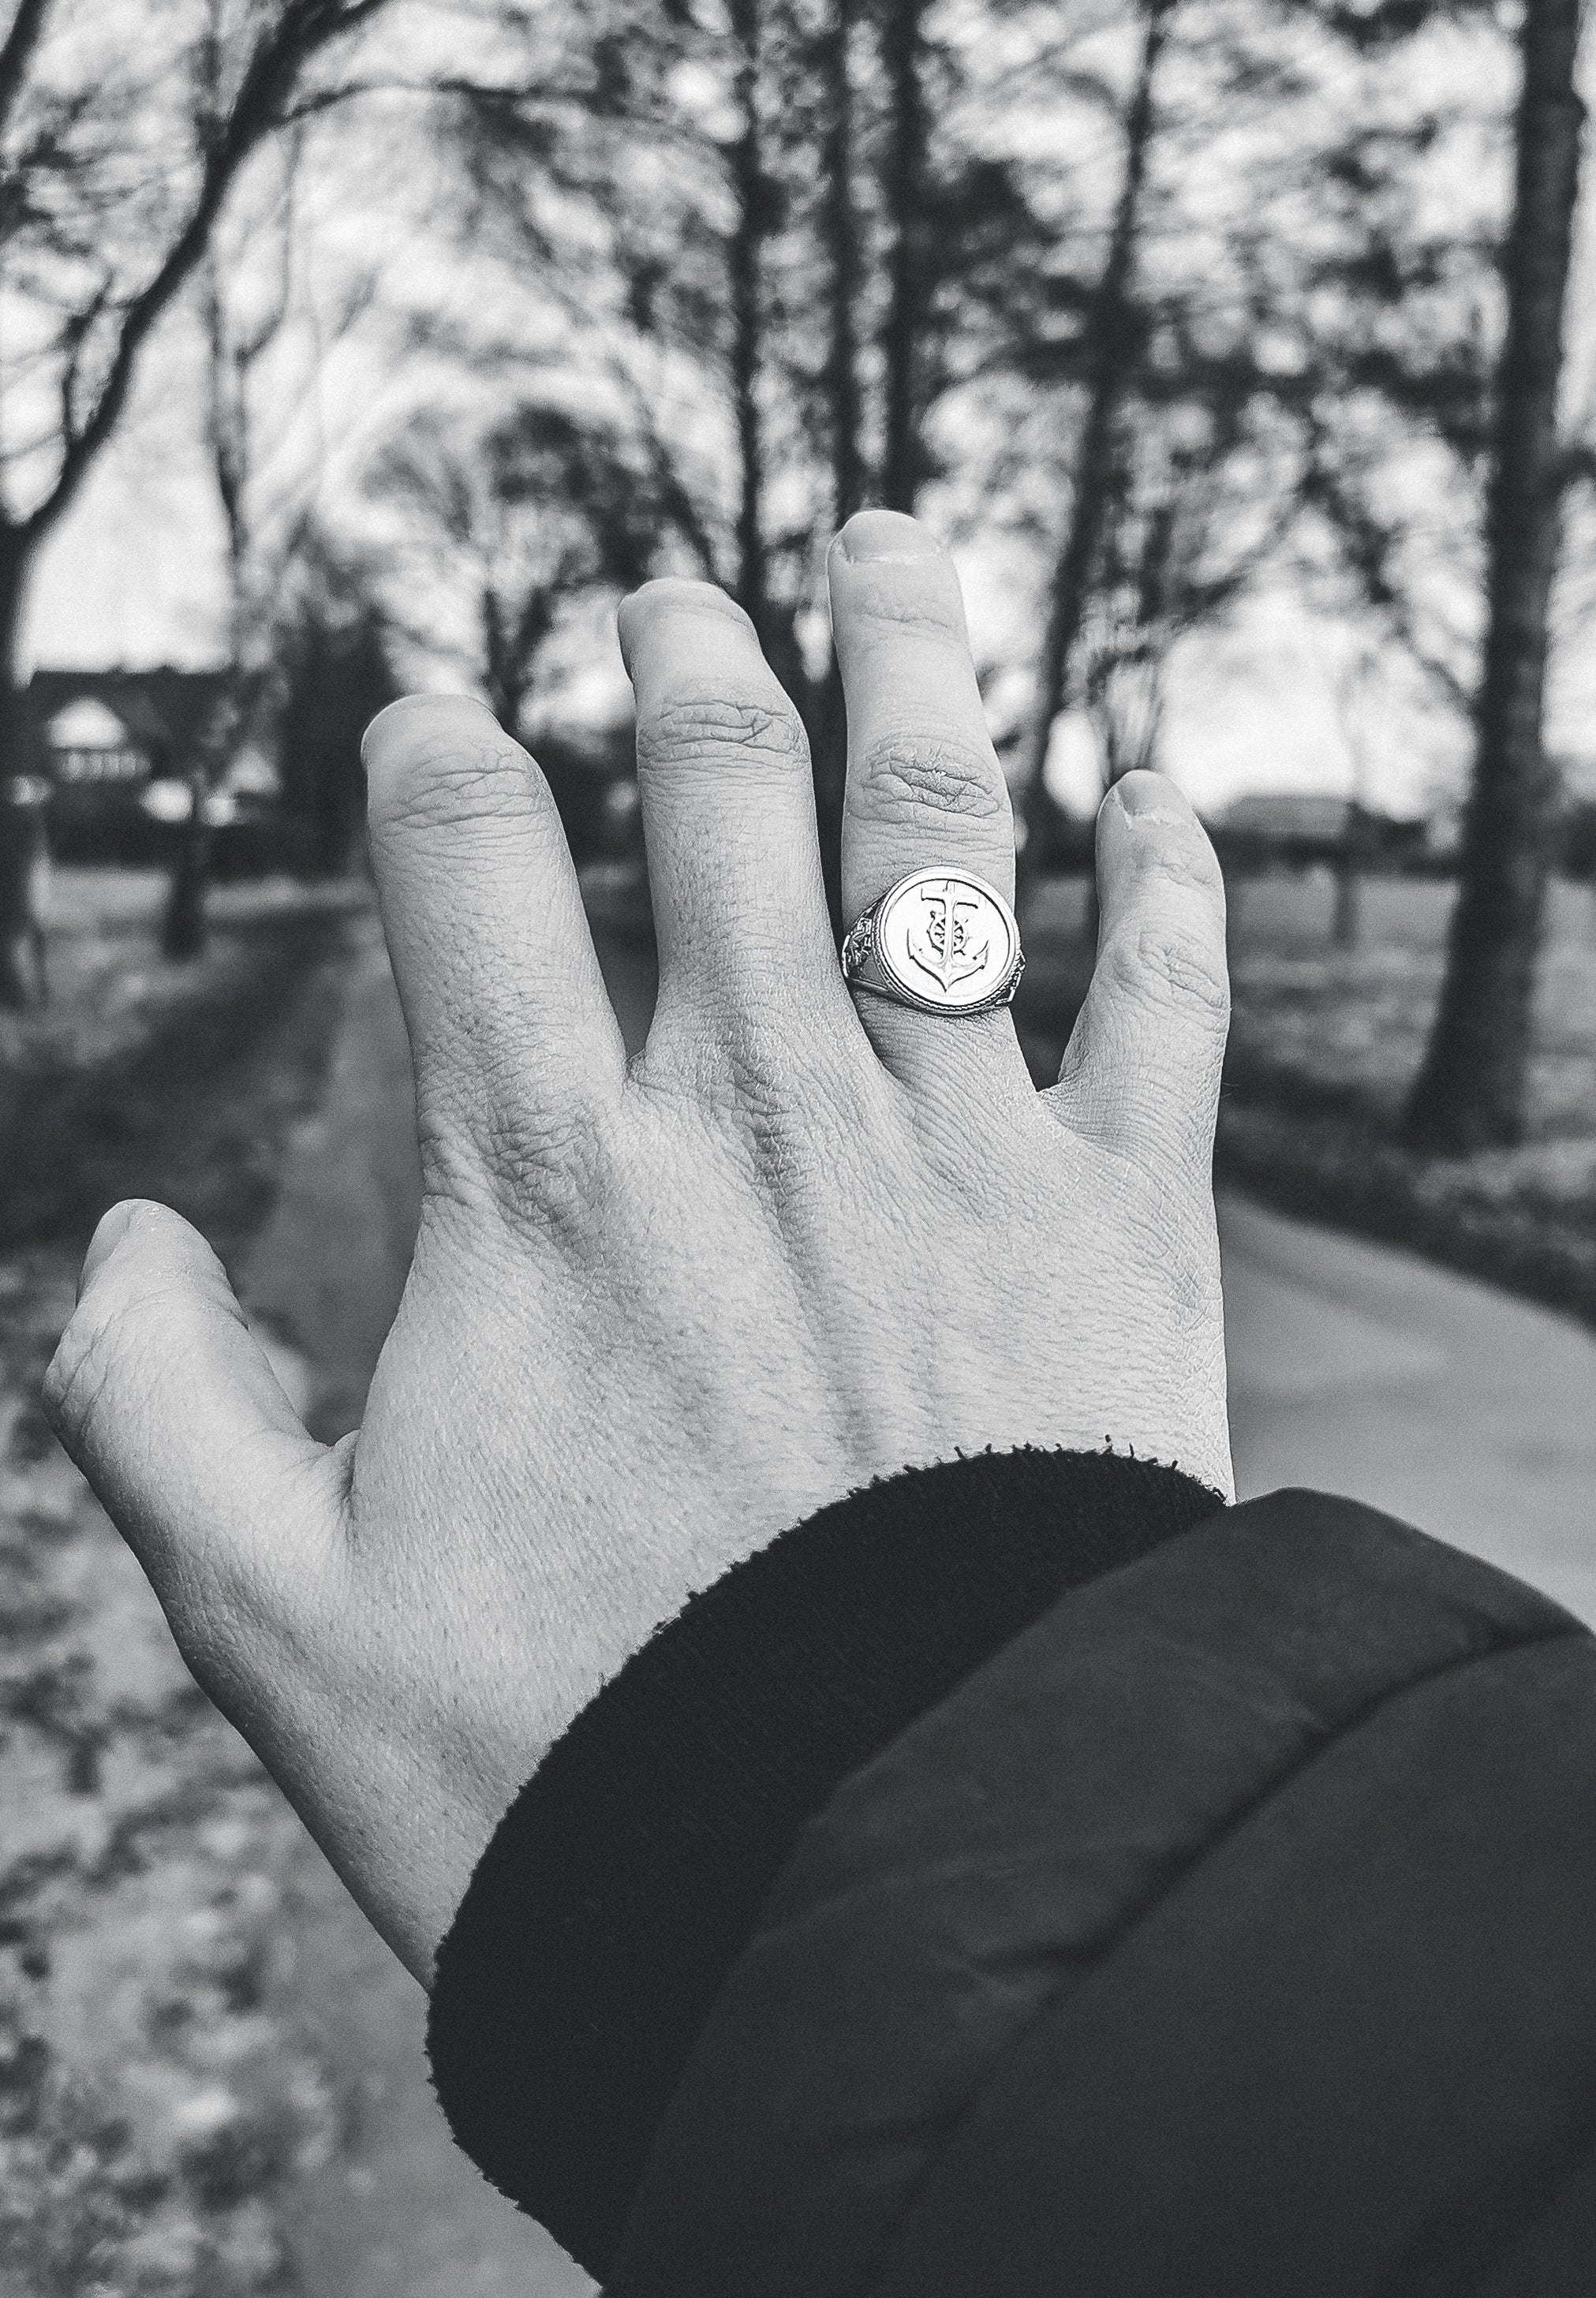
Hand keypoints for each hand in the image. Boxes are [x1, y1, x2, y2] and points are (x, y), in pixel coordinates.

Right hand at [44, 510, 1231, 1985]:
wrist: (881, 1882)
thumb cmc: (577, 1764)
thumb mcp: (275, 1621)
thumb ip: (155, 1413)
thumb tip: (116, 1244)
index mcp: (547, 1181)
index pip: (464, 856)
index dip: (434, 747)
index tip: (429, 707)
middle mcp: (757, 1117)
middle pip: (719, 790)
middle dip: (686, 666)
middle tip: (670, 600)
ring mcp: (958, 1157)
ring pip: (936, 835)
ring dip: (907, 667)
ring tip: (883, 548)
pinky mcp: (1130, 1236)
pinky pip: (1164, 1004)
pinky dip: (1167, 880)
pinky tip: (1156, 786)